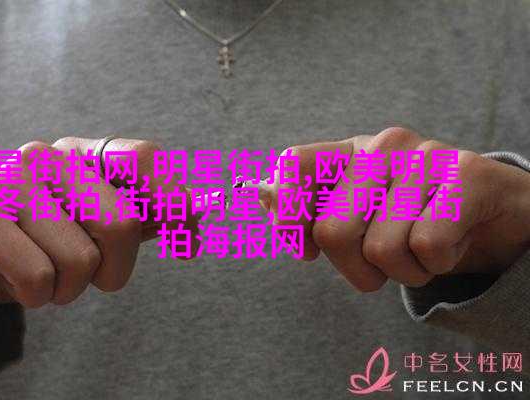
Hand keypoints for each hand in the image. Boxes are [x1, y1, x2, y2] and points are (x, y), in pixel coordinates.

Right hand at [0, 137, 197, 318]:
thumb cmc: (42, 242)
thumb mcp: (97, 226)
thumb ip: (147, 218)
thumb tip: (196, 217)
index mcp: (84, 154)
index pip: (145, 159)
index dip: (175, 201)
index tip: (189, 238)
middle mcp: (48, 157)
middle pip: (121, 223)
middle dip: (117, 268)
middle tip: (94, 275)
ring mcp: (10, 181)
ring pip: (81, 259)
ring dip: (71, 287)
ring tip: (47, 274)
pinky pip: (40, 278)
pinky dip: (39, 296)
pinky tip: (19, 281)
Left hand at [270, 127, 529, 290]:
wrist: (497, 216)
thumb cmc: (417, 219)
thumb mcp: (361, 214)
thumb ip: (310, 205)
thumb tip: (260, 191)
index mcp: (351, 153)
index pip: (294, 165)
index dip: (288, 215)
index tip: (304, 251)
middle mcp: (383, 146)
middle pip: (332, 231)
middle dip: (357, 268)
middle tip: (385, 260)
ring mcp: (425, 157)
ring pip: (382, 249)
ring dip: (403, 272)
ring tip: (424, 250)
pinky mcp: (468, 175)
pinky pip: (425, 246)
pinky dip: (436, 265)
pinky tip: (452, 244)